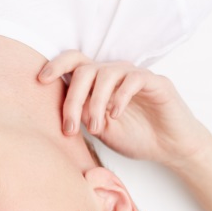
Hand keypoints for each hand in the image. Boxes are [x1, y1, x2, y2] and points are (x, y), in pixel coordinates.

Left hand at [38, 51, 211, 168]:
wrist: (171, 149)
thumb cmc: (137, 138)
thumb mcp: (103, 130)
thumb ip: (85, 116)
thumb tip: (64, 110)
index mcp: (100, 83)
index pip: (75, 62)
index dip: (56, 65)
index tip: (40, 81)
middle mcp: (115, 74)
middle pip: (85, 69)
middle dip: (72, 99)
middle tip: (71, 128)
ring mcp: (135, 76)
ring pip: (105, 73)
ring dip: (95, 102)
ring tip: (96, 126)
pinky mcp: (155, 82)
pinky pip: (132, 79)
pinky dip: (119, 97)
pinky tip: (116, 114)